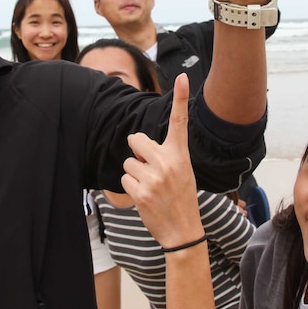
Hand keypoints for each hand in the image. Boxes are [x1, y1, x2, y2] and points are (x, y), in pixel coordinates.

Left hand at [121, 75, 203, 248]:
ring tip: (151, 187)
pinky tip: (145, 197)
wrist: (183, 230)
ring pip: (128, 162)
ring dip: (134, 174)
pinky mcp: (140, 192)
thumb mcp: (183, 170)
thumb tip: (137, 141)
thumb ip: (166, 153)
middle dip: (138, 151)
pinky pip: (124, 178)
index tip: (182, 77)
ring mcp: (153, 177)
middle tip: (150, 168)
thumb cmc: (181, 197)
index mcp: (180, 154)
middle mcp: (167, 162)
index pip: (180, 122)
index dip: (181, 98)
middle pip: (136, 139)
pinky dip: (131, 188)